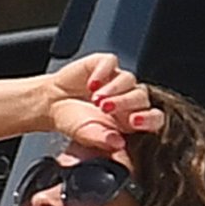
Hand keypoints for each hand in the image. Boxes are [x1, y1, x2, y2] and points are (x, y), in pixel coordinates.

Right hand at [44, 52, 164, 153]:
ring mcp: (116, 80)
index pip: (153, 118)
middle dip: (126, 102)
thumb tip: (118, 143)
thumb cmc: (72, 121)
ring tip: (95, 99)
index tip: (134, 122)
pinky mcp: (103, 64)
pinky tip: (91, 83)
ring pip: (129, 79)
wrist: (50, 104)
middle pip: (142, 96)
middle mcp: (127, 99)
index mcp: (129, 120)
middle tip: (106, 109)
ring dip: (113, 89)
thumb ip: (101, 139)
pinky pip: (111, 62)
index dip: (150, 118)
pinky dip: (103, 71)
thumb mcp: (85, 135)